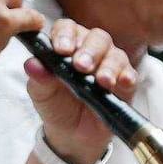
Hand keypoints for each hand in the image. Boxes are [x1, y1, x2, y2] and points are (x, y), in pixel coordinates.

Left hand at [25, 20, 138, 163]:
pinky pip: (131, 74)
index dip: (65, 35)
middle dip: (89, 51)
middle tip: (81, 66)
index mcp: (67, 45)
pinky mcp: (125, 84)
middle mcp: (90, 50)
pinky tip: (122, 82)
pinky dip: (127, 76)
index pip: (67, 28)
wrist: (71, 135)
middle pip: (96, 37)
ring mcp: (109, 65)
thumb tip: (31, 64)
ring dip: (108, 66)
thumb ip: (39, 78)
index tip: (61, 50)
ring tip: (101, 81)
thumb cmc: (56, 105)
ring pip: (115, 54)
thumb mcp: (42, 93)